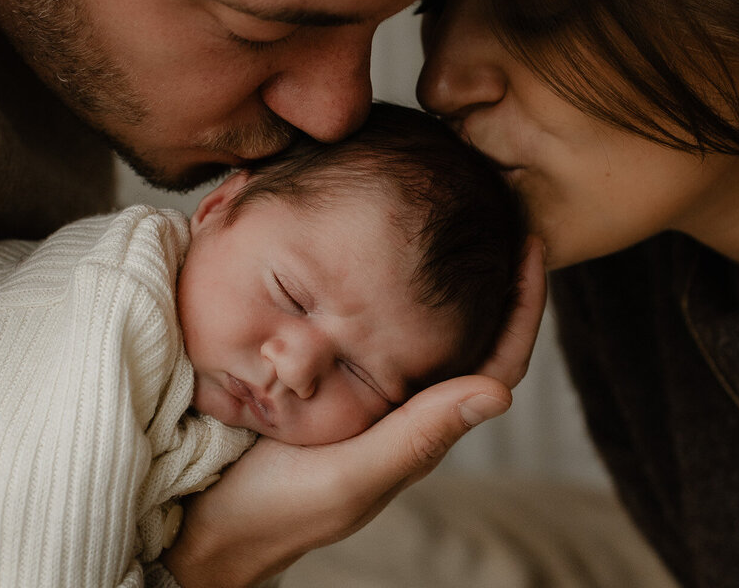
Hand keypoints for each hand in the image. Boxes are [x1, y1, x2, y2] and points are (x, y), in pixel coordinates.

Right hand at [162, 238, 545, 587]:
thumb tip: (501, 393)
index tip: (531, 243)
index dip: (523, 307)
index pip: (496, 361)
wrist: (208, 525)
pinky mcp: (322, 379)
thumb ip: (417, 435)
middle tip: (497, 213)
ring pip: (420, 324)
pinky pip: (367, 325)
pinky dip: (379, 286)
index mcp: (420, 425)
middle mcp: (399, 404)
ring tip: (445, 217)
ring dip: (441, 276)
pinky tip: (365, 252)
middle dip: (489, 276)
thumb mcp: (352, 472)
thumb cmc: (280, 508)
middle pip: (468, 334)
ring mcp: (362, 391)